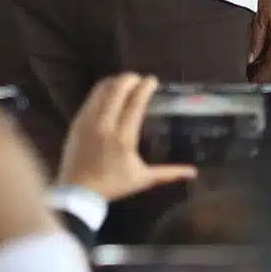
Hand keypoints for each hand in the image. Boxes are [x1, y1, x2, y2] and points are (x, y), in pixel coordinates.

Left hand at [56, 74, 198, 206]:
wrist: (78, 192)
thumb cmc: (113, 185)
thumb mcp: (143, 179)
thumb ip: (168, 173)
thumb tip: (193, 172)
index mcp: (123, 138)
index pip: (135, 103)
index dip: (145, 88)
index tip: (152, 80)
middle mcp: (105, 125)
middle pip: (117, 90)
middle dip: (130, 79)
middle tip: (139, 79)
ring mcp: (88, 121)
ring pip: (101, 90)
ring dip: (115, 82)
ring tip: (125, 82)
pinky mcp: (77, 122)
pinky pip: (90, 98)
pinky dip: (102, 91)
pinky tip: (108, 94)